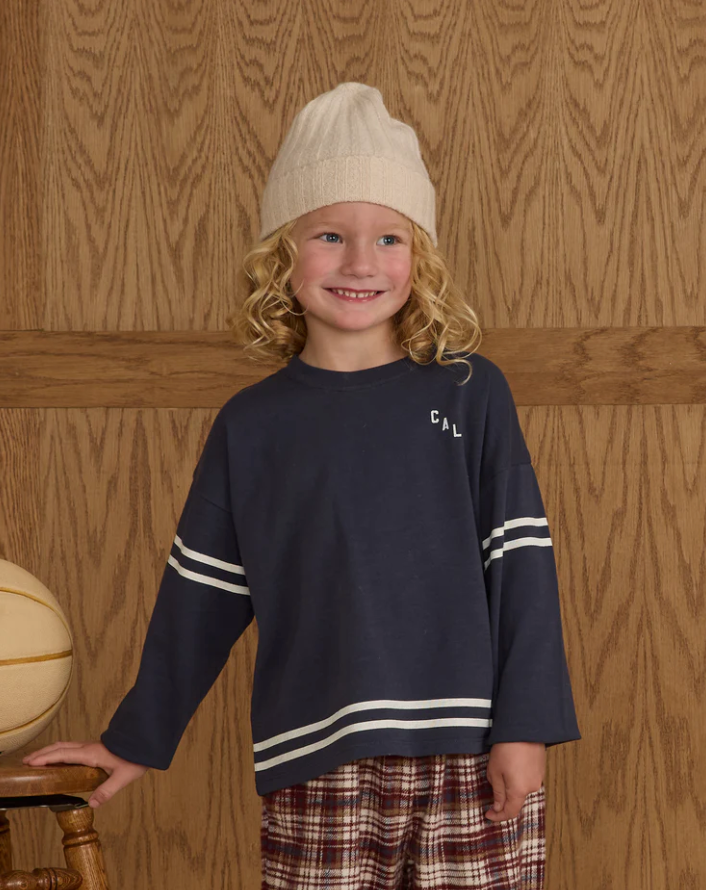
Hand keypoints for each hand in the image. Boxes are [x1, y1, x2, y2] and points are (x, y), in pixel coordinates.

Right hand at [22, 741, 147, 808]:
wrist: (146, 741)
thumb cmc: (135, 758)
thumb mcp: (123, 777)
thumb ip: (107, 790)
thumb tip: (90, 804)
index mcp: (91, 754)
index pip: (63, 755)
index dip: (45, 758)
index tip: (30, 763)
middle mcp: (88, 748)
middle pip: (60, 747)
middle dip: (42, 753)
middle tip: (26, 761)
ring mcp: (91, 746)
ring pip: (66, 745)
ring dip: (50, 750)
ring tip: (38, 758)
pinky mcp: (95, 747)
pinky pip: (72, 747)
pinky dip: (60, 751)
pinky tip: (59, 757)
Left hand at [484, 741, 545, 821]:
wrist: (523, 728)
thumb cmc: (506, 749)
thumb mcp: (494, 772)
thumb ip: (498, 793)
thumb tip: (498, 807)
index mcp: (519, 791)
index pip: (510, 812)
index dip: (498, 816)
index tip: (488, 814)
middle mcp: (532, 788)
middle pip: (516, 800)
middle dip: (503, 796)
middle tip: (492, 784)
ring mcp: (538, 778)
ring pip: (522, 789)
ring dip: (511, 785)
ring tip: (502, 767)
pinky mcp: (541, 769)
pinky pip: (527, 779)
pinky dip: (519, 777)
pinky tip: (512, 763)